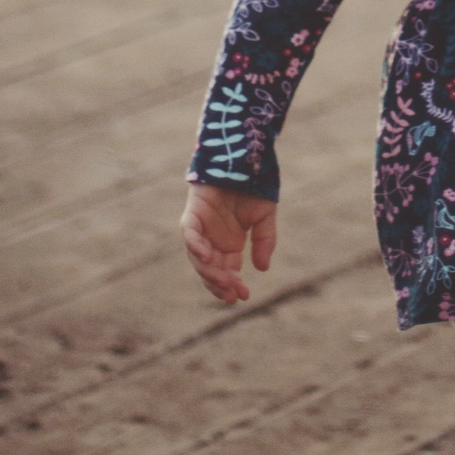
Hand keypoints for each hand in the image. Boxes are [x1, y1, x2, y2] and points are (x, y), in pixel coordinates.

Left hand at [181, 180, 277, 305]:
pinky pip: (189, 233)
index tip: (244, 295)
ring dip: (209, 272)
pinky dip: (196, 247)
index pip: (227, 271)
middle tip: (233, 296)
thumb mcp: (264, 219)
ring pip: (198, 257)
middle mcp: (213, 240)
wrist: (244, 159)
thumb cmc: (254, 187)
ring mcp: (201, 227)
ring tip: (224, 282)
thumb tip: (262, 268)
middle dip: (220, 285)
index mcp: (229, 244)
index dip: (233, 284)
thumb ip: (264, 241)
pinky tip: (208, 258)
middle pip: (210, 270)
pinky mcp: (193, 213)